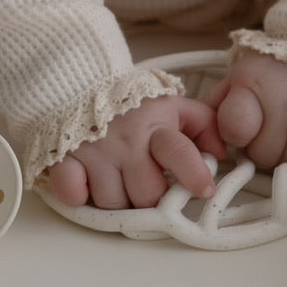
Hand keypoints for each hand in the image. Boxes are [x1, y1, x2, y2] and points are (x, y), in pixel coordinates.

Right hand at [42, 93, 226, 209]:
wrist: (80, 84)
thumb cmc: (133, 105)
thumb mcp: (174, 107)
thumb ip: (205, 125)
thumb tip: (221, 154)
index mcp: (155, 127)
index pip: (179, 151)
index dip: (194, 174)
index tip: (204, 190)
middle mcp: (126, 141)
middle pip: (147, 192)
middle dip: (153, 197)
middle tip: (149, 184)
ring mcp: (94, 152)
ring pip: (114, 201)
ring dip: (119, 200)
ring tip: (120, 181)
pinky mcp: (64, 160)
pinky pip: (73, 193)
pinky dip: (79, 196)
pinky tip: (88, 184)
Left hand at [210, 47, 286, 179]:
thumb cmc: (279, 64)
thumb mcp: (243, 74)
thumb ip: (219, 103)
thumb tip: (199, 132)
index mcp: (253, 84)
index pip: (234, 130)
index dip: (239, 135)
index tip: (246, 126)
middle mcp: (285, 102)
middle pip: (264, 158)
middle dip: (268, 147)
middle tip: (279, 125)